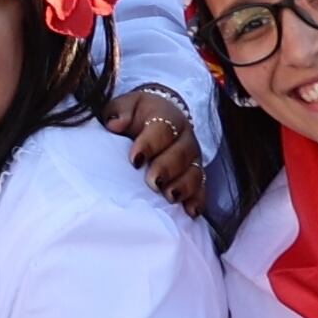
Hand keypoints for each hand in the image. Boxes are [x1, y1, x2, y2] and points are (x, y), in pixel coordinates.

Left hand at [107, 84, 205, 207]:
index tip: (135, 159)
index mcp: (167, 117)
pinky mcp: (196, 176)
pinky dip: (197, 201)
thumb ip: (120, 111)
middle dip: (167, 168)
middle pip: (181, 153)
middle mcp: (184, 138)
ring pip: (195, 173)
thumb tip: (115, 124)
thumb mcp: (127, 106)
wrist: (157, 119)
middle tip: (153, 182)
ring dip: (183, 186)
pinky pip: (202, 190)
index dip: (150, 144)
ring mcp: (193, 159)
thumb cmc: (136, 115)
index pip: (162, 129)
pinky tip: (190, 212)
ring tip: (170, 197)